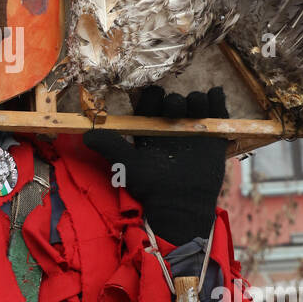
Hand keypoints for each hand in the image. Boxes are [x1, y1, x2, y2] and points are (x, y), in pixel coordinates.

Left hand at [84, 86, 228, 244]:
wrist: (181, 205)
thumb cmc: (151, 187)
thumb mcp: (127, 164)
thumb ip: (109, 146)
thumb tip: (85, 134)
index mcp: (150, 127)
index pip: (151, 98)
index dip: (153, 96)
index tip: (154, 102)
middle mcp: (171, 125)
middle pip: (174, 98)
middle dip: (175, 101)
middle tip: (174, 114)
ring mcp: (193, 128)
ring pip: (196, 99)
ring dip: (196, 100)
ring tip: (194, 115)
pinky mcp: (213, 134)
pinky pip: (217, 107)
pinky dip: (217, 99)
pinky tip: (213, 102)